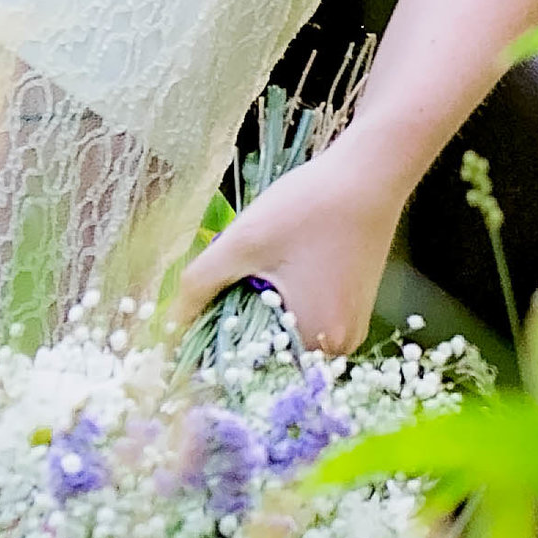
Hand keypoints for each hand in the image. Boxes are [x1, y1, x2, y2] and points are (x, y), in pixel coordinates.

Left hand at [172, 131, 405, 357]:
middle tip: (227, 287)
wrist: (371, 171)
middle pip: (268, 353)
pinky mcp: (353, 309)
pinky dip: (283, 305)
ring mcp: (350, 330)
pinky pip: (304, 322)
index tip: (196, 327)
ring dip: (259, 314)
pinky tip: (278, 270)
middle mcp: (339, 348)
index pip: (250, 367)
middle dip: (239, 326)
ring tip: (256, 272)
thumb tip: (166, 326)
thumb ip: (197, 286)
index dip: (216, 349)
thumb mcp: (243, 242)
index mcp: (317, 342)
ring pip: (284, 336)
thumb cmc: (311, 205)